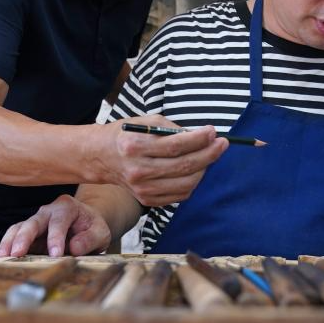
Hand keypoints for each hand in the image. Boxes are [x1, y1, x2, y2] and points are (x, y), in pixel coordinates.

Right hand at [0, 194, 110, 257]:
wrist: (86, 223)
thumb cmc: (92, 227)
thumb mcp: (100, 232)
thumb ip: (90, 239)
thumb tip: (74, 248)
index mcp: (67, 207)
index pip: (59, 221)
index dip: (56, 237)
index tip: (55, 254)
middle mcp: (48, 211)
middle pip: (33, 222)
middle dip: (24, 237)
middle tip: (17, 253)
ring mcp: (36, 221)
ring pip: (19, 227)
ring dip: (9, 242)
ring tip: (2, 258)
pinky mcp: (28, 232)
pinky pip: (14, 236)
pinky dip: (7, 246)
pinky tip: (1, 258)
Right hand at [103, 115, 227, 207]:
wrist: (101, 157)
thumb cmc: (127, 135)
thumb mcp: (145, 122)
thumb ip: (172, 129)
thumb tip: (203, 136)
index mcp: (134, 147)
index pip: (175, 146)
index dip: (198, 139)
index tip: (213, 132)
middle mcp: (138, 171)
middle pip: (183, 166)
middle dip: (209, 154)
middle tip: (222, 144)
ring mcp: (142, 189)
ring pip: (186, 183)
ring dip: (204, 168)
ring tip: (208, 155)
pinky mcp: (147, 200)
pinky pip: (180, 194)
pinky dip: (192, 181)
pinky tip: (195, 169)